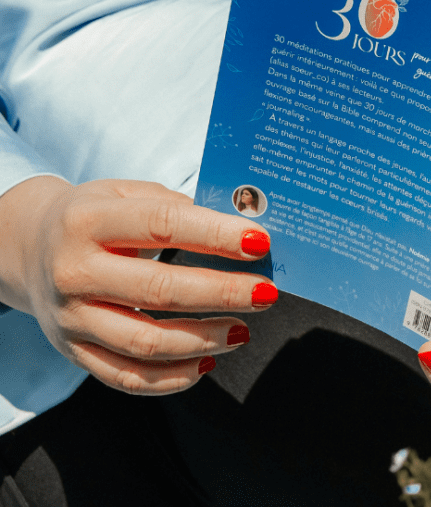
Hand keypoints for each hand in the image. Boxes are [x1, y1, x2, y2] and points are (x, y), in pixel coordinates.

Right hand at [0, 176, 276, 394]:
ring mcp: (71, 318)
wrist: (26, 248)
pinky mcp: (74, 352)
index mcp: (88, 220)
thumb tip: (241, 225)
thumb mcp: (125, 192)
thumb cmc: (94, 215)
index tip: (260, 242)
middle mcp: (75, 271)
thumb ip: (175, 206)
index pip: (162, 226)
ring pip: (145, 342)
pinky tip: (207, 362)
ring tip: (243, 329)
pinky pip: (125, 377)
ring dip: (204, 339)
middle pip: (158, 289)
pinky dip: (171, 377)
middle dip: (222, 293)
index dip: (215, 235)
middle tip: (265, 292)